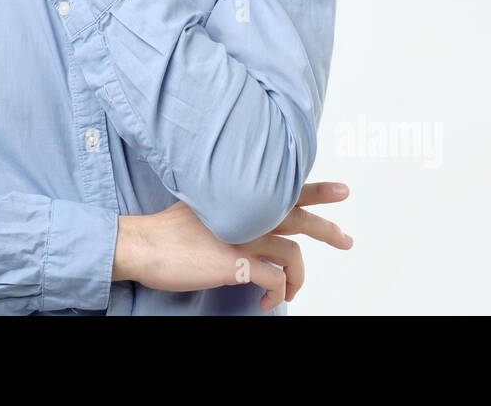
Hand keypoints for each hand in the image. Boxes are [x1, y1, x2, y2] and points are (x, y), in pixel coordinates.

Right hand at [114, 182, 352, 311]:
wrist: (144, 244)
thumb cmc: (168, 230)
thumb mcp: (203, 206)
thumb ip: (230, 211)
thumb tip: (248, 223)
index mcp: (241, 198)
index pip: (287, 188)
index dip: (317, 190)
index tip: (341, 191)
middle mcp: (248, 213)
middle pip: (301, 217)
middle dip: (328, 229)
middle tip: (346, 240)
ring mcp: (245, 237)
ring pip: (294, 255)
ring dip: (299, 278)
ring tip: (292, 291)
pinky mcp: (238, 263)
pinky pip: (275, 280)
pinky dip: (278, 292)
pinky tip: (267, 300)